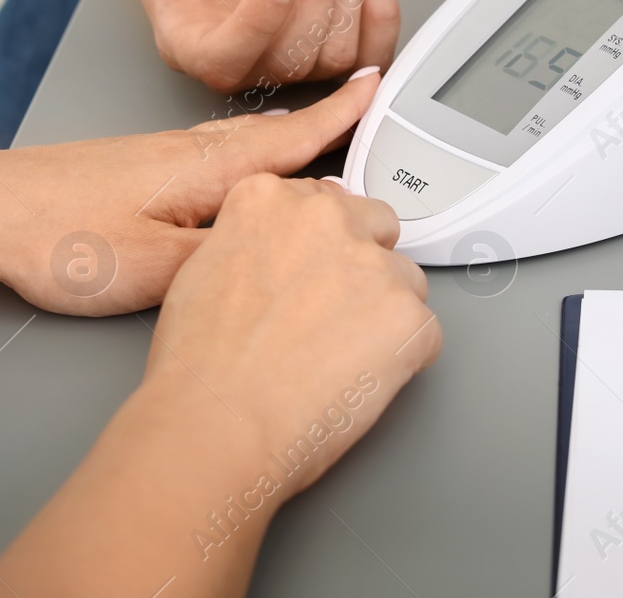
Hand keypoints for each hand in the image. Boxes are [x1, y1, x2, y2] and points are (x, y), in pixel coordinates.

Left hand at [0, 70, 384, 315]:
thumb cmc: (56, 237)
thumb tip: (281, 242)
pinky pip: (209, 156)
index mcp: (205, 166)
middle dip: (320, 122)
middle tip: (362, 110)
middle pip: (270, 133)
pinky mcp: (132, 170)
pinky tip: (234, 176)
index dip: (339, 115)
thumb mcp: (159, 267)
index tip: (376, 88)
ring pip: (238, 144)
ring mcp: (156, 157)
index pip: (291, 136)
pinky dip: (242, 158)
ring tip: (313, 141)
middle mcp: (185, 150)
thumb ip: (227, 254)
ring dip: (282, 139)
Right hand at [143, 173, 441, 500]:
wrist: (216, 424)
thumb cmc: (199, 365)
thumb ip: (254, 238)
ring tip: (337, 358)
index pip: (324, 201)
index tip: (310, 276)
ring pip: (405, 281)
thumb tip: (285, 243)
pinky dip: (403, 359)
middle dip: (361, 267)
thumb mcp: (203, 266)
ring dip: (383, 313)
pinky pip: (423, 334)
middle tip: (330, 317)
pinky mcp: (407, 316)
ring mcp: (371, 265)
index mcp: (269, 199)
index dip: (320, 248)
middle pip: (375, 227)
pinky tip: (356, 380)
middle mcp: (325, 218)